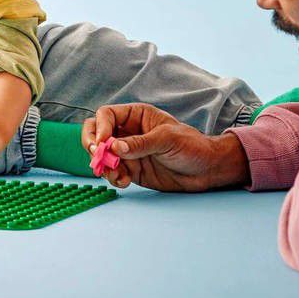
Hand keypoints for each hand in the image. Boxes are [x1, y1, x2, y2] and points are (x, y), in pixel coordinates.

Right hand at [81, 103, 248, 191]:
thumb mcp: (167, 139)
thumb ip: (140, 143)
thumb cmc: (192, 146)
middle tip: (96, 159)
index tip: (102, 144)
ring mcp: (128, 152)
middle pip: (96, 133)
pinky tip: (124, 182)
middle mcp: (128, 132)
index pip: (106, 115)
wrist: (207, 170)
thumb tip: (114, 147)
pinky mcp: (131, 169)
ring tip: (117, 175)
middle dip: (92, 146)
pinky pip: (113, 172)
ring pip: (102, 156)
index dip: (100, 128)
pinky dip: (113, 178)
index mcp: (136, 115)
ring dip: (104, 166)